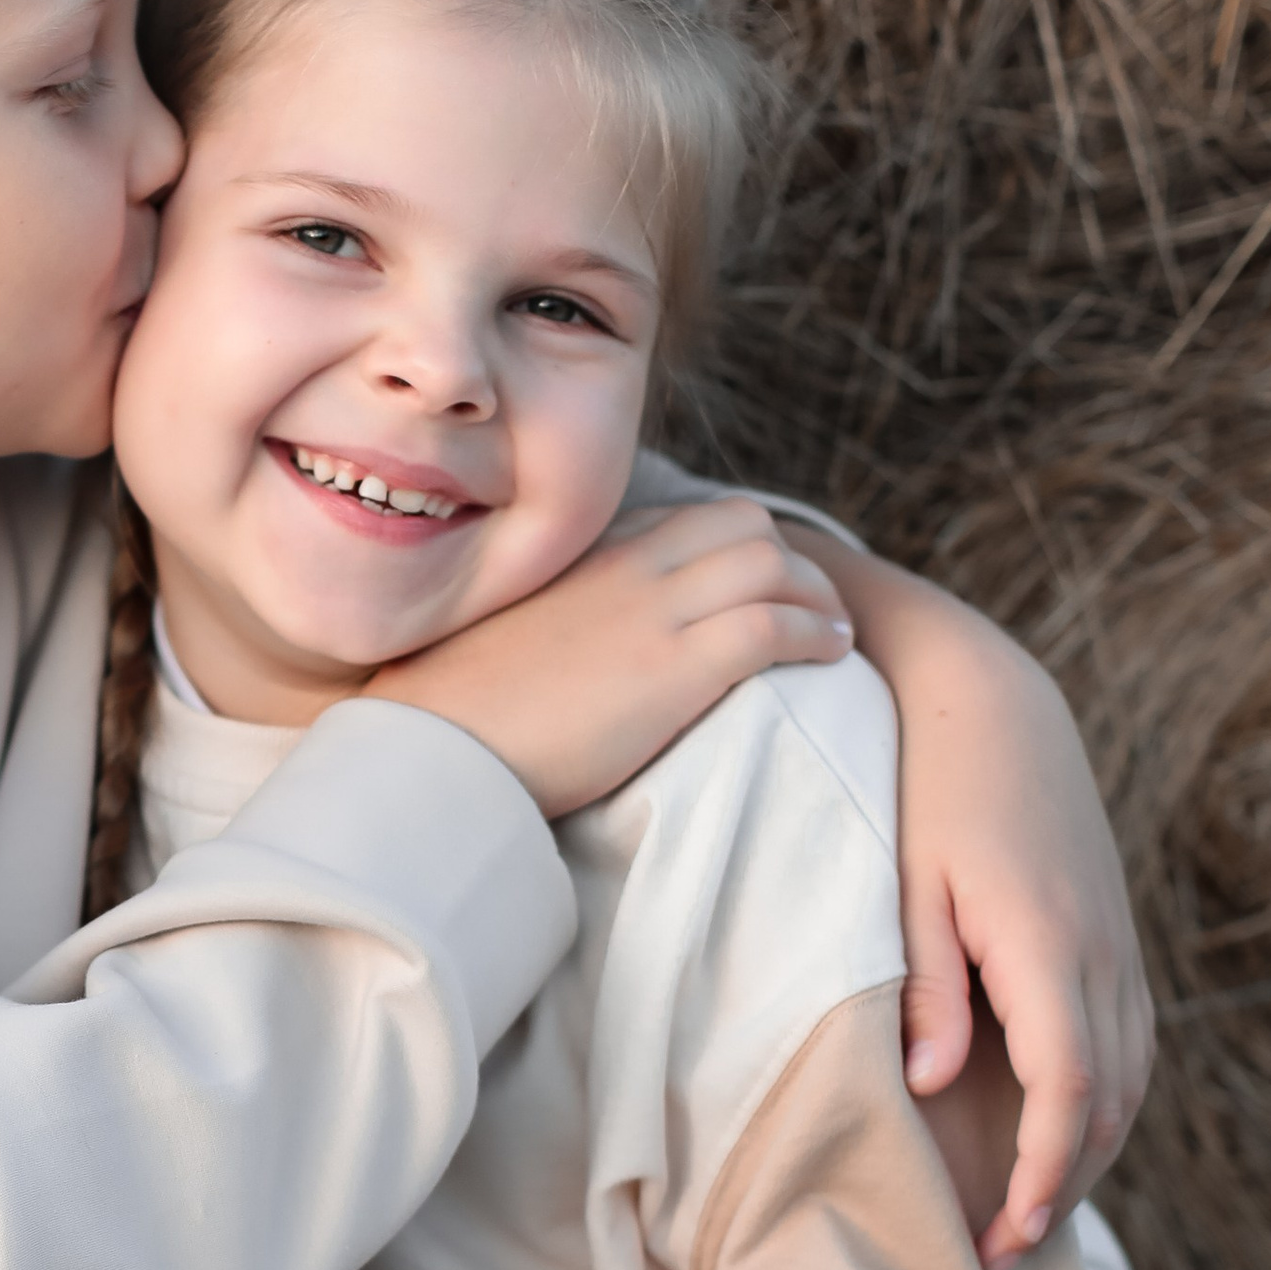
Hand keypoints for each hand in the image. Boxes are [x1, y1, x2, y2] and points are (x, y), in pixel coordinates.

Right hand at [367, 501, 852, 815]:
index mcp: (580, 559)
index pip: (680, 521)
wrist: (436, 748)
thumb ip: (536, 622)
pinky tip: (831, 655)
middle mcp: (622, 569)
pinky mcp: (676, 667)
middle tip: (808, 604)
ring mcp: (653, 613)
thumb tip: (540, 650)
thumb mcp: (492, 638)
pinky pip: (775, 625)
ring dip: (817, 594)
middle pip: (740, 524)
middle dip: (788, 558)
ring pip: (771, 564)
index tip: (748, 583)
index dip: (729, 547)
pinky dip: (817, 633)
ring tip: (833, 631)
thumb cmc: (447, 711)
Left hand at [818, 550, 1152, 1269]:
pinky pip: (1128, 1041)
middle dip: (1064, 1186)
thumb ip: (925, 988)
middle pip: (1108, 1101)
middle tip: (999, 1250)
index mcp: (1044, 944)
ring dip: (1088, 1153)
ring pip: (1129, 1077)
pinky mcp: (1109, 933)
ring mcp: (1114, 941)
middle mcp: (1097, 950)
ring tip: (1029, 1212)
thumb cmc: (925, 791)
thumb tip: (933, 1087)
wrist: (988, 703)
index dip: (1044, 1173)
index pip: (1068, 1088)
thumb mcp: (907, 888)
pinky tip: (1062, 1135)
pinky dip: (1103, 1103)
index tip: (1005, 1236)